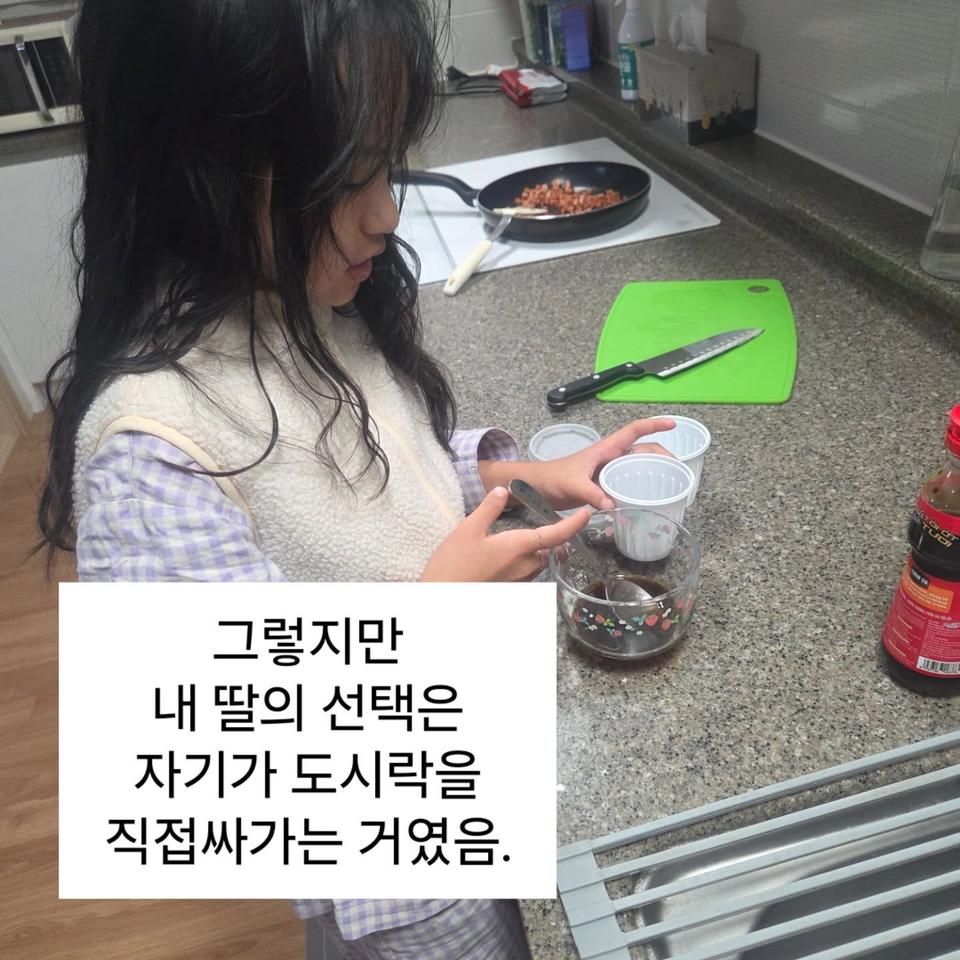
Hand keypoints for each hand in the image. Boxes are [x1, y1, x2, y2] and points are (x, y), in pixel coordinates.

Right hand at [419, 486, 590, 581]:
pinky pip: (524, 575)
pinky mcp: (508, 591)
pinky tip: (504, 559)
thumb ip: (488, 509)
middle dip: (548, 538)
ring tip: (522, 541)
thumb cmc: (454, 564)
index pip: (556, 534)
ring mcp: (517, 582)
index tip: (587, 514)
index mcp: (519, 546)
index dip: (574, 524)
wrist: (441, 598)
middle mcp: (524, 566)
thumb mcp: (468, 529)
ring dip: (535, 552)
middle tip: (545, 524)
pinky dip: (523, 564)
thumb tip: (502, 490)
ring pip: (536, 564)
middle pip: (547, 550)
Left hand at [529, 417, 676, 509]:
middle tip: (678, 467)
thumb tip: (613, 505)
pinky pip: (626, 481)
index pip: (633, 431)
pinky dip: (638, 486)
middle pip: (641, 449)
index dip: (653, 426)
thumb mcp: (572, 484)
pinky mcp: (602, 484)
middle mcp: (609, 458)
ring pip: (635, 466)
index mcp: (604, 450)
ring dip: (652, 469)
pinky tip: (646, 498)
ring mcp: (606, 471)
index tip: (672, 425)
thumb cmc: (552, 478)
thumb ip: (591, 494)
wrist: (535, 486)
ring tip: (669, 481)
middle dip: (661, 453)